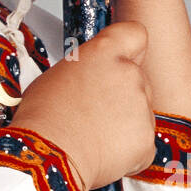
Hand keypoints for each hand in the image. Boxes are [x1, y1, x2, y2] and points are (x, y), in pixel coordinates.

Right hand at [11, 21, 156, 190]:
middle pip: (138, 78)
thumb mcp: (57, 76)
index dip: (131, 48)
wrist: (49, 156)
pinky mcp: (147, 139)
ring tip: (92, 135)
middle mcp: (129, 73)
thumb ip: (85, 69)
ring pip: (140, 112)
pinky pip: (142, 143)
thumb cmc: (43, 118)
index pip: (135, 34)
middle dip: (122, 95)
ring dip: (124, 123)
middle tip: (94, 111)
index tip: (123, 59)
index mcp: (105, 52)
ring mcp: (142, 107)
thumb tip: (89, 80)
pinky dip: (128, 151)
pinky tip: (102, 153)